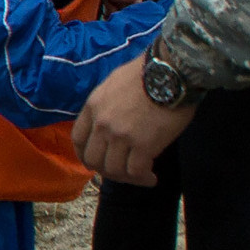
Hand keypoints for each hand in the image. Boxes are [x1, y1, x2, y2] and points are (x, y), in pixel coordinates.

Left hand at [71, 64, 196, 186]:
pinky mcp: (143, 145)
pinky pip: (136, 171)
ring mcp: (121, 136)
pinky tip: (152, 177)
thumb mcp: (114, 83)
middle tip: (123, 172)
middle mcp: (102, 124)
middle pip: (94, 160)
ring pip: (114, 170)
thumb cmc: (148, 72)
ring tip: (142, 177)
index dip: (85, 155)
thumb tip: (110, 119)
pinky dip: (143, 178)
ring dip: (127, 178)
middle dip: (107, 170)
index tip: (97, 162)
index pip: (78, 140)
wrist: (171, 71)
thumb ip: (106, 104)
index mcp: (93, 107)